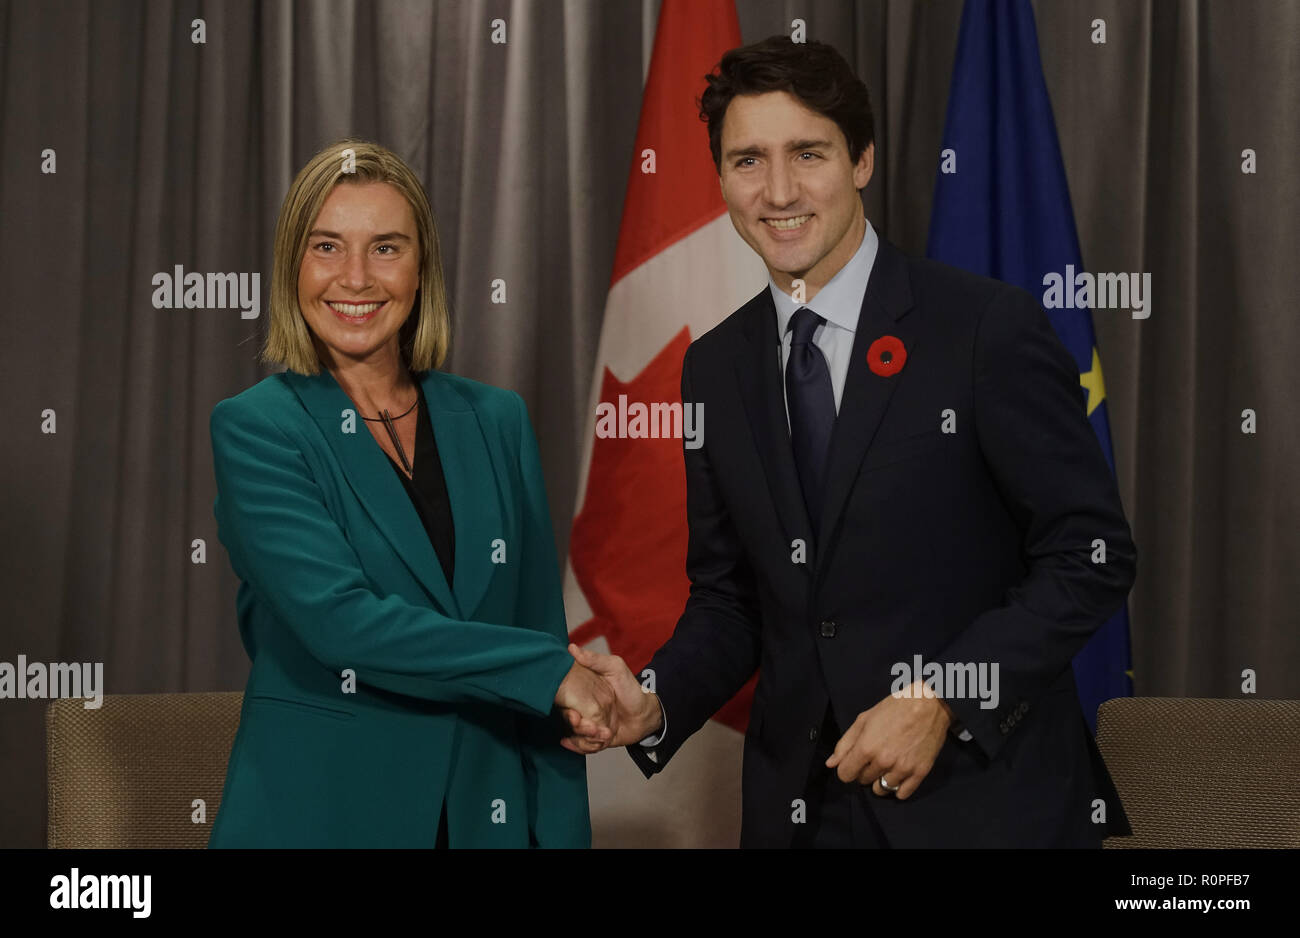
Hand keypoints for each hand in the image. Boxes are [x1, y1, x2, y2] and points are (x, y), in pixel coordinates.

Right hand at [559, 643, 662, 753]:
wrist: (648, 712)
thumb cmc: (631, 688)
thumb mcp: (615, 668)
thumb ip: (595, 660)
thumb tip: (572, 648)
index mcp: (583, 693)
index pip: (565, 701)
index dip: (565, 709)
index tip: (573, 714)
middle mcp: (583, 710)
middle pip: (569, 721)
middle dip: (576, 726)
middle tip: (585, 725)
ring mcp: (590, 725)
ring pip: (576, 736)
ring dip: (584, 739)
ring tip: (600, 734)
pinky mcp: (597, 739)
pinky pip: (585, 747)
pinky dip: (584, 747)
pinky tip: (588, 744)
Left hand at [825, 680, 952, 799]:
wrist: (928, 704)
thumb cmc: (894, 708)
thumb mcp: (864, 720)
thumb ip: (845, 743)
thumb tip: (831, 764)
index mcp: (866, 747)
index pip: (845, 775)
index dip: (847, 768)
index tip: (853, 762)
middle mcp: (883, 761)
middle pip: (863, 781)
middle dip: (864, 770)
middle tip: (874, 756)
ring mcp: (902, 769)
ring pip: (881, 789)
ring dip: (880, 780)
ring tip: (886, 765)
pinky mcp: (920, 772)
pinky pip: (903, 794)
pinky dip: (898, 788)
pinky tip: (898, 774)